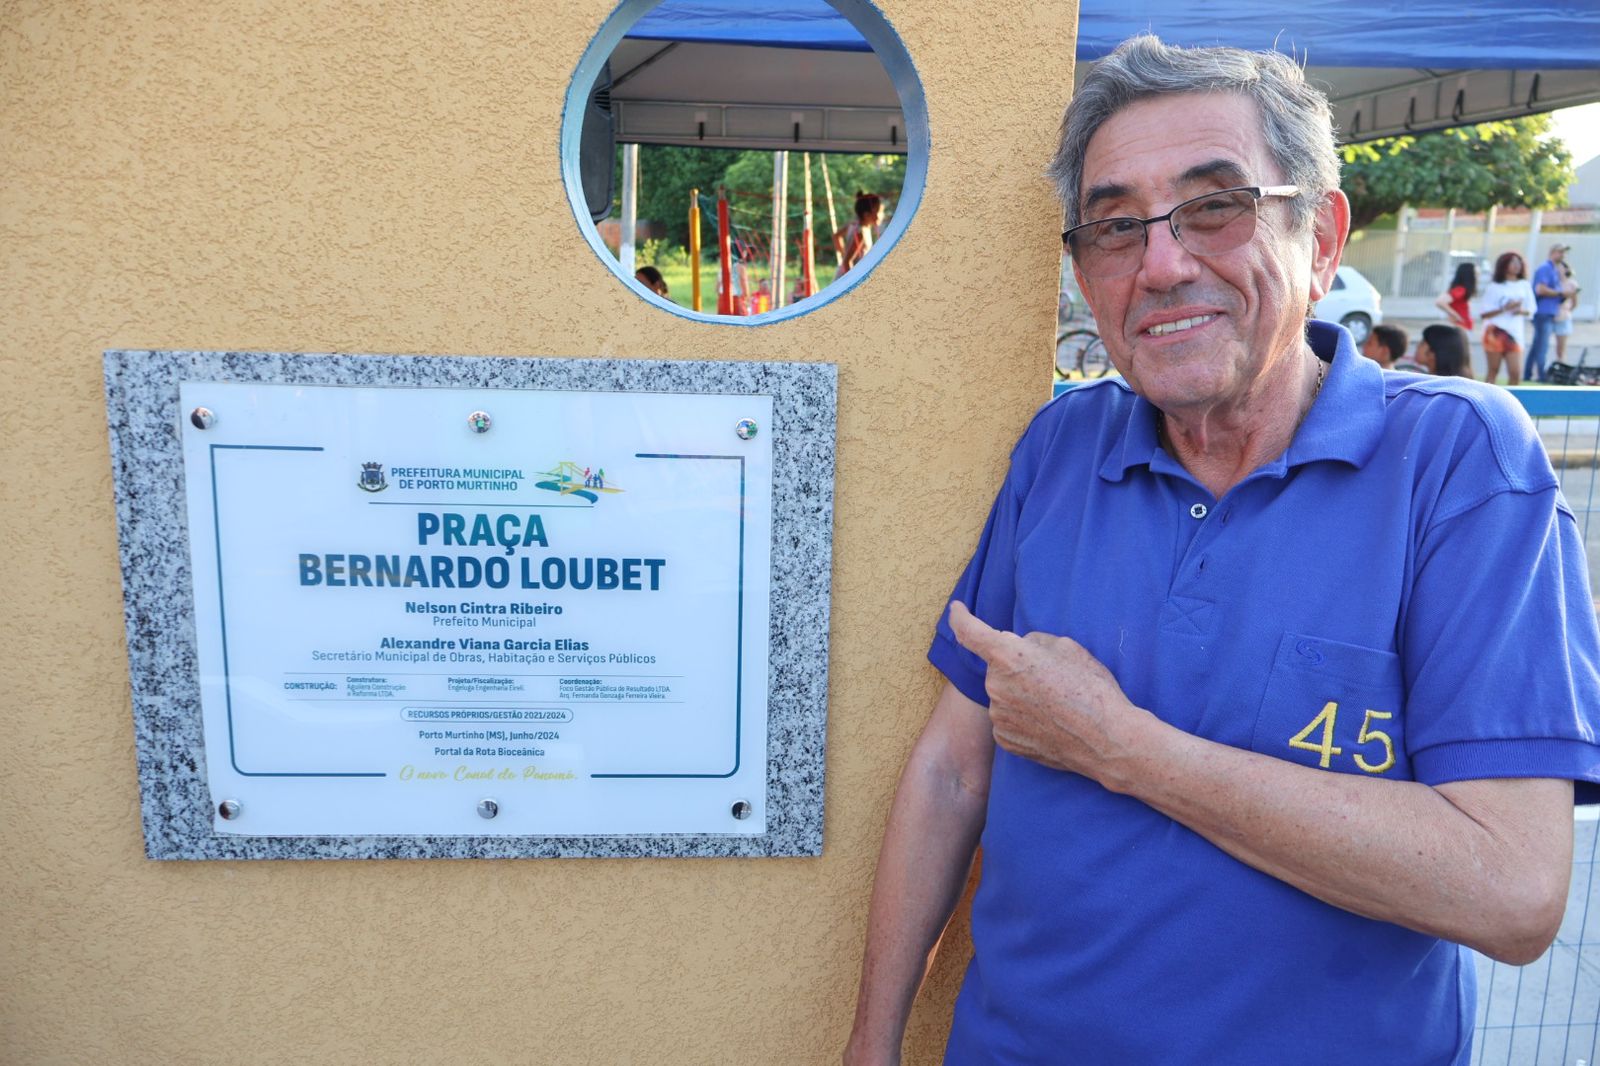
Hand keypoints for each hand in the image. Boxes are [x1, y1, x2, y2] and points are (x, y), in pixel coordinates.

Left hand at [947, 601, 1149, 779]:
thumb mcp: (1068, 648)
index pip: (970, 632)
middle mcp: (995, 686)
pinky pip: (1008, 719)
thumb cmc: (1092, 689)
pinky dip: (1024, 717)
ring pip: (1004, 694)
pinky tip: (1050, 722)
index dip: (960, 618)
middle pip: (998, 667)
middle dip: (1017, 668)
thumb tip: (1021, 648)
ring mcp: (998, 716)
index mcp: (1008, 657)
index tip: (956, 610)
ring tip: (1057, 704)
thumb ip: (1034, 642)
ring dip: (1022, 694)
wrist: (1107, 740)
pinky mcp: (1005, 740)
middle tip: (1052, 679)